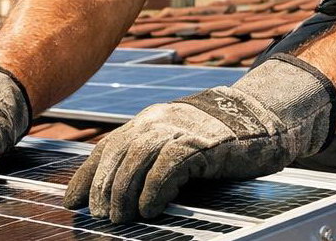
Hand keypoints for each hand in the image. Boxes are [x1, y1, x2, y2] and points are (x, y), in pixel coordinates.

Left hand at [64, 55, 335, 223]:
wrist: (263, 118)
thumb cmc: (220, 138)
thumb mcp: (177, 143)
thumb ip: (151, 159)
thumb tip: (119, 194)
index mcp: (148, 121)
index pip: (107, 147)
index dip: (87, 175)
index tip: (72, 201)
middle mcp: (159, 120)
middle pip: (117, 154)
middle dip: (104, 189)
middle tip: (101, 217)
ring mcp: (181, 128)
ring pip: (136, 159)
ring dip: (123, 192)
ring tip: (119, 218)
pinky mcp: (202, 142)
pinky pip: (169, 165)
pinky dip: (154, 188)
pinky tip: (149, 208)